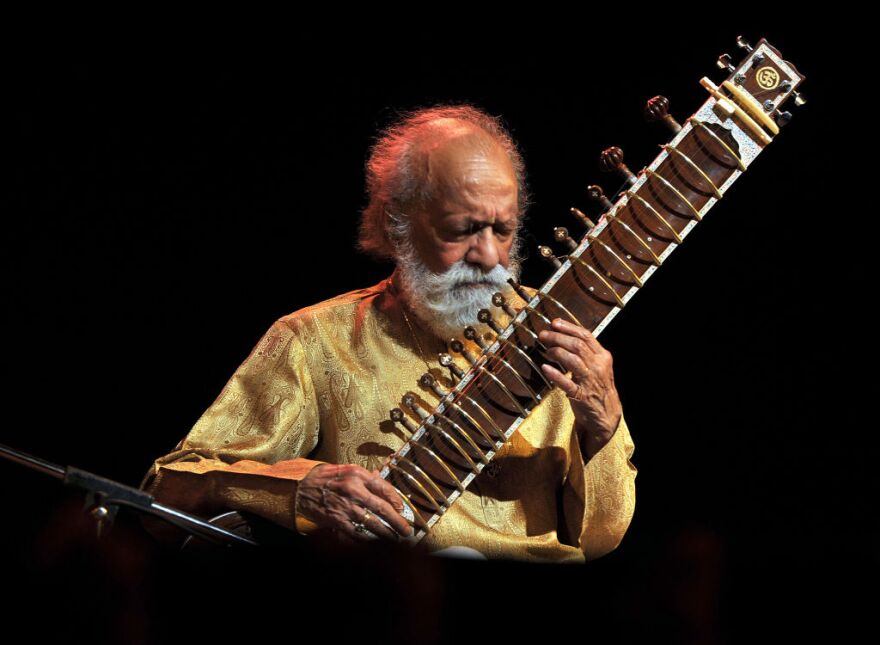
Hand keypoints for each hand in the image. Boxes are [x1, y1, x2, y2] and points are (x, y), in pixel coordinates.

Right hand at [296, 463, 413, 542]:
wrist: (300, 489)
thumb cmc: (323, 478)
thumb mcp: (344, 469)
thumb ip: (363, 476)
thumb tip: (380, 477)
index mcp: (357, 475)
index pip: (383, 488)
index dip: (396, 500)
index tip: (402, 509)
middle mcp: (354, 490)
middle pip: (382, 508)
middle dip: (397, 521)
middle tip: (407, 531)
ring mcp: (346, 507)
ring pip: (372, 523)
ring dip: (386, 534)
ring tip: (396, 540)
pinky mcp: (338, 521)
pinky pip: (356, 533)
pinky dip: (367, 540)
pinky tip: (375, 544)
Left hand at [538, 318, 621, 459]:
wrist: (607, 414)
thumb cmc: (598, 387)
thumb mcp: (597, 366)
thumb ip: (585, 352)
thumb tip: (563, 335)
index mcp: (603, 356)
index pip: (585, 335)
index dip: (569, 327)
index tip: (554, 323)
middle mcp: (598, 366)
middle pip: (577, 345)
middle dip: (558, 337)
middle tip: (544, 335)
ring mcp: (590, 381)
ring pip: (573, 360)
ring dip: (556, 352)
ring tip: (546, 350)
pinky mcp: (581, 396)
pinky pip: (567, 383)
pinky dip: (555, 374)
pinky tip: (545, 367)